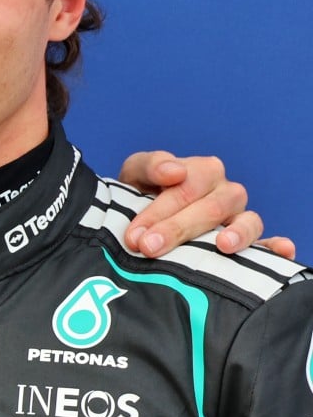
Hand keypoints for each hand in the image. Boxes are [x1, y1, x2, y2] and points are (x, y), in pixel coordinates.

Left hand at [117, 151, 291, 259]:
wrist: (143, 219)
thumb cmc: (143, 193)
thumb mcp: (136, 173)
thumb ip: (150, 165)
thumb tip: (174, 171)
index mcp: (203, 171)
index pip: (186, 188)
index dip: (159, 211)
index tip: (135, 235)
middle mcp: (227, 192)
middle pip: (210, 208)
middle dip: (178, 228)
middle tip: (149, 247)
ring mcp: (240, 217)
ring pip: (246, 221)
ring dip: (236, 233)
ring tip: (223, 245)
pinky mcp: (249, 242)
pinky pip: (267, 243)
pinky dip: (276, 246)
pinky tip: (281, 251)